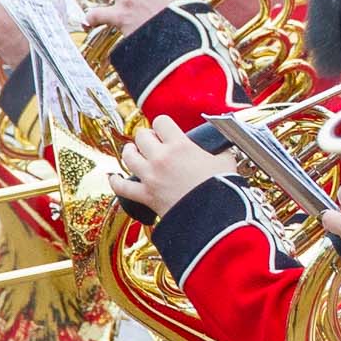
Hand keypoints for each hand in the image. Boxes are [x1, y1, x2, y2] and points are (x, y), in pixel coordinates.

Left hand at [113, 116, 230, 218]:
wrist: (214, 218)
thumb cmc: (221, 190)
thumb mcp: (226, 163)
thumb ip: (220, 152)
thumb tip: (222, 151)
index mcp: (180, 146)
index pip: (160, 122)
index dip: (162, 125)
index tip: (165, 131)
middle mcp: (161, 158)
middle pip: (141, 136)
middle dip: (147, 138)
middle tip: (154, 144)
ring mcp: (151, 177)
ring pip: (128, 156)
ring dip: (131, 152)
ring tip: (135, 153)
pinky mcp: (146, 196)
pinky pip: (122, 187)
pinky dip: (116, 182)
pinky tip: (115, 178)